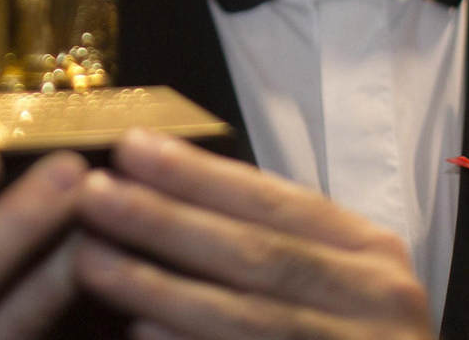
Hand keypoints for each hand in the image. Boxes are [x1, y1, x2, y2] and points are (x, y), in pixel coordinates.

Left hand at [73, 129, 432, 339]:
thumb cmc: (344, 333)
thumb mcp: (333, 277)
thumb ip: (270, 240)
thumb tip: (163, 194)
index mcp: (370, 252)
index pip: (276, 202)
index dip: (201, 175)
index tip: (133, 148)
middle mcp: (375, 300)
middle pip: (256, 254)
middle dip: (168, 222)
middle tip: (96, 196)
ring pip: (246, 318)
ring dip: (161, 288)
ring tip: (93, 261)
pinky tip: (140, 332)